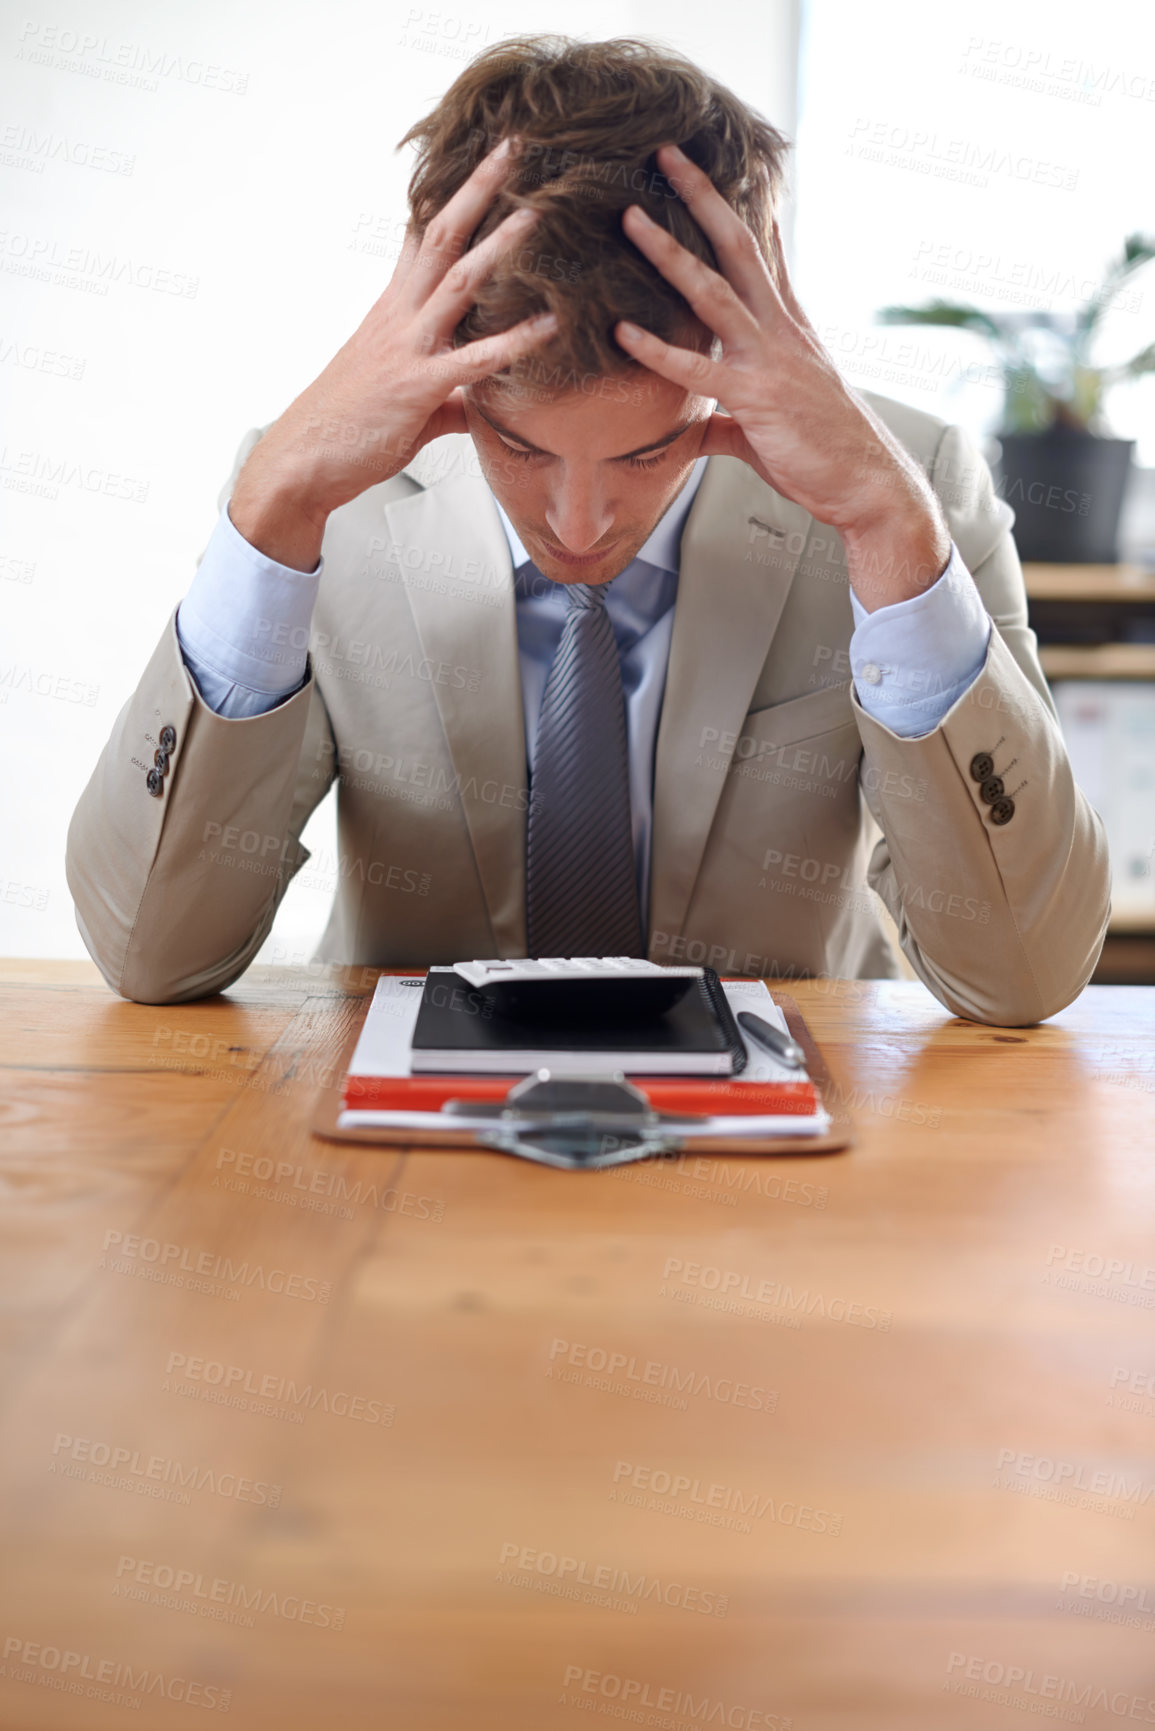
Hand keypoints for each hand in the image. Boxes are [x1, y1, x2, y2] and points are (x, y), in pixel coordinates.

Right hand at [229, 138, 556, 568]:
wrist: (304, 460)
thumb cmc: (349, 428)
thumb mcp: (407, 402)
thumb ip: (451, 396)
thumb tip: (480, 405)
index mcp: (393, 309)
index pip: (421, 236)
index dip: (448, 192)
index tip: (476, 155)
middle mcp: (400, 315)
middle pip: (439, 234)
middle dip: (477, 188)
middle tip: (512, 147)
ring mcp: (408, 346)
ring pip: (458, 280)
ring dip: (499, 244)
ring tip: (537, 213)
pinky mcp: (418, 385)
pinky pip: (475, 358)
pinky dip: (516, 341)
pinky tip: (550, 325)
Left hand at [614, 143, 950, 608]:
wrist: (867, 485)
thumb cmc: (822, 453)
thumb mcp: (767, 426)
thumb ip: (722, 420)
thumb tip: (691, 429)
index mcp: (788, 325)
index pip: (762, 251)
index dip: (737, 207)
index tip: (712, 168)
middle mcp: (780, 328)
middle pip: (737, 245)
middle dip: (701, 197)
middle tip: (666, 154)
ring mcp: (769, 358)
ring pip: (713, 291)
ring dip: (669, 253)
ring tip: (631, 219)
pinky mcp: (756, 397)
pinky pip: (698, 369)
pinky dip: (658, 351)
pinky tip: (622, 332)